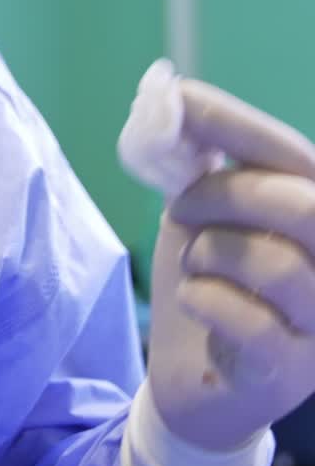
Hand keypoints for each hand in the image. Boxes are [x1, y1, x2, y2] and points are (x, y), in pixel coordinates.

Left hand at [147, 77, 314, 449]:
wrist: (191, 375)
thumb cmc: (206, 276)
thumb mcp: (196, 207)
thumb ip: (190, 153)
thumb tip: (166, 91)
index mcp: (314, 217)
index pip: (297, 156)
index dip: (237, 123)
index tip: (181, 100)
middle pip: (303, 207)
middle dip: (225, 194)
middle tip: (179, 208)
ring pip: (277, 265)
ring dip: (209, 254)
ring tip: (194, 265)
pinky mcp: (292, 373)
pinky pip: (253, 323)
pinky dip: (205, 300)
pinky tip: (196, 301)